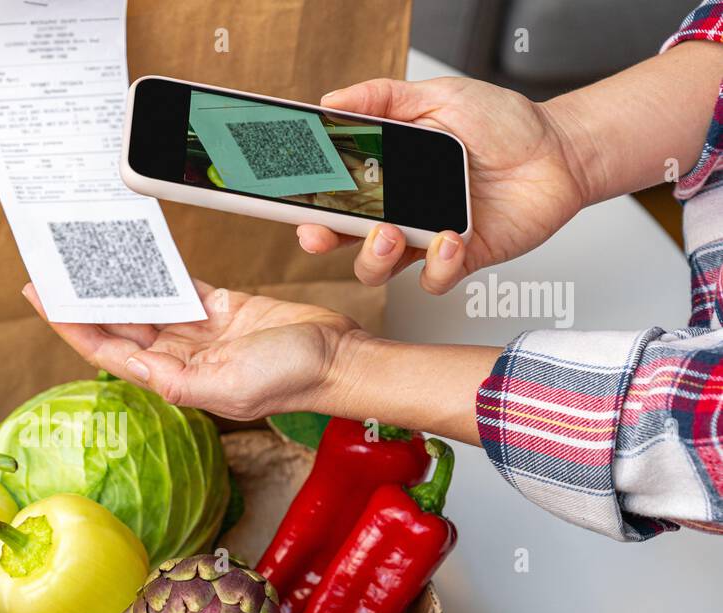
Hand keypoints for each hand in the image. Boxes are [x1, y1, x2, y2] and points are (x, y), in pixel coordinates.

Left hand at [24, 281, 360, 420]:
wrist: (338, 358)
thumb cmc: (292, 379)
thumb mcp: (230, 387)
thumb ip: (180, 381)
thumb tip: (136, 367)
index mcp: (176, 380)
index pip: (110, 352)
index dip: (74, 326)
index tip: (45, 301)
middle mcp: (181, 359)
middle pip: (121, 326)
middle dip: (85, 302)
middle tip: (52, 272)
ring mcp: (201, 334)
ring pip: (146, 305)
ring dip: (116, 284)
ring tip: (84, 258)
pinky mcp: (222, 310)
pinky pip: (179, 287)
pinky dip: (155, 272)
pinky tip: (133, 256)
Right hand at [299, 77, 588, 293]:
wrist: (560, 150)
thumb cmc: (503, 124)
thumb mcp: (439, 96)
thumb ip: (384, 98)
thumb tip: (332, 100)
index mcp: (383, 175)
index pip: (331, 194)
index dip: (305, 202)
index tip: (289, 201)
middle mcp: (397, 210)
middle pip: (341, 238)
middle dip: (321, 239)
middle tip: (319, 231)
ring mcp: (423, 238)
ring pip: (376, 268)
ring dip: (373, 257)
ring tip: (389, 233)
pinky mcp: (457, 259)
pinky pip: (431, 279)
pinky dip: (436, 266)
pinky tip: (450, 238)